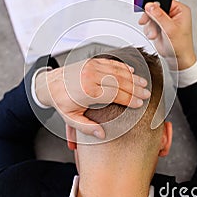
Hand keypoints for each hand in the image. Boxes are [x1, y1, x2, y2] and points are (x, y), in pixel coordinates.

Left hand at [35, 58, 150, 138]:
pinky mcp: (91, 62)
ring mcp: (91, 67)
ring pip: (117, 71)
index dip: (129, 100)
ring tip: (143, 83)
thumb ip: (87, 127)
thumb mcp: (71, 119)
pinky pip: (110, 63)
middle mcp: (91, 77)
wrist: (50, 84)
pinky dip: (122, 67)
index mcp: (88, 92)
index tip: (139, 104)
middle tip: (146, 94)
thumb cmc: (62, 102)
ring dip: (132, 77)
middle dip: (135, 89)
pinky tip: (131, 70)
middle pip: (119, 82)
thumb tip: (102, 134)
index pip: (115, 95)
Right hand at [138, 0, 196, 69]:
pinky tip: (154, 35)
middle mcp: (173, 14)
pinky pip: (149, 24)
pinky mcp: (160, 27)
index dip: (155, 5)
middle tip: (147, 22)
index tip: (148, 9)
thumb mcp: (170, 29)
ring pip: (151, 17)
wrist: (178, 59)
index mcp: (180, 10)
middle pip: (155, 8)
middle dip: (151, 18)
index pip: (164, 1)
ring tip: (154, 34)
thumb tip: (150, 6)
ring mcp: (166, 21)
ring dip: (150, 26)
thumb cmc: (181, 45)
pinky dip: (149, 30)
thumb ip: (159, 16)